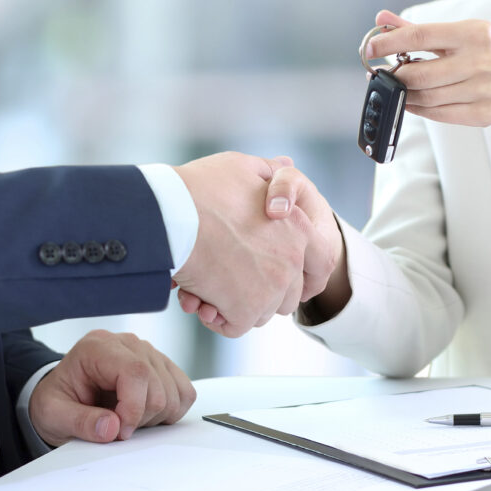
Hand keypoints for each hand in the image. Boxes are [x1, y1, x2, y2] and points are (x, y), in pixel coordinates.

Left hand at [29, 330, 194, 445]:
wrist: (65, 394)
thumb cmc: (59, 399)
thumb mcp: (53, 414)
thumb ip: (80, 422)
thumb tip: (112, 428)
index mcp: (98, 347)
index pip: (135, 372)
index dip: (134, 408)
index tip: (121, 431)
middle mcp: (128, 344)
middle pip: (158, 386)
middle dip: (141, 418)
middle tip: (118, 427)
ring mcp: (149, 353)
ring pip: (175, 392)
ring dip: (156, 416)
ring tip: (128, 418)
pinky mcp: (163, 367)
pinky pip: (185, 393)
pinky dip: (170, 412)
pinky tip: (145, 414)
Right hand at [172, 151, 320, 337]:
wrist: (170, 213)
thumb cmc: (200, 188)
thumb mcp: (242, 167)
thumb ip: (270, 172)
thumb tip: (286, 164)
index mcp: (300, 226)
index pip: (319, 262)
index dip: (301, 273)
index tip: (277, 274)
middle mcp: (292, 258)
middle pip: (287, 293)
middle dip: (262, 291)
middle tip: (232, 279)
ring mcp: (272, 286)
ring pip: (261, 312)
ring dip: (238, 305)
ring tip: (210, 287)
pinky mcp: (247, 308)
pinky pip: (236, 326)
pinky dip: (218, 319)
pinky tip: (199, 301)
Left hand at [367, 10, 490, 188]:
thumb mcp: (467, 33)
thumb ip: (422, 31)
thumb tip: (381, 20)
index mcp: (475, 33)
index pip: (422, 36)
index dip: (390, 43)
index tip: (370, 49)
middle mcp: (481, 60)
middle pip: (420, 74)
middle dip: (395, 76)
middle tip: (382, 74)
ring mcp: (485, 89)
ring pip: (427, 98)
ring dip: (405, 95)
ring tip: (397, 88)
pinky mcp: (485, 114)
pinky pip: (440, 114)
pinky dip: (420, 109)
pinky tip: (411, 102)